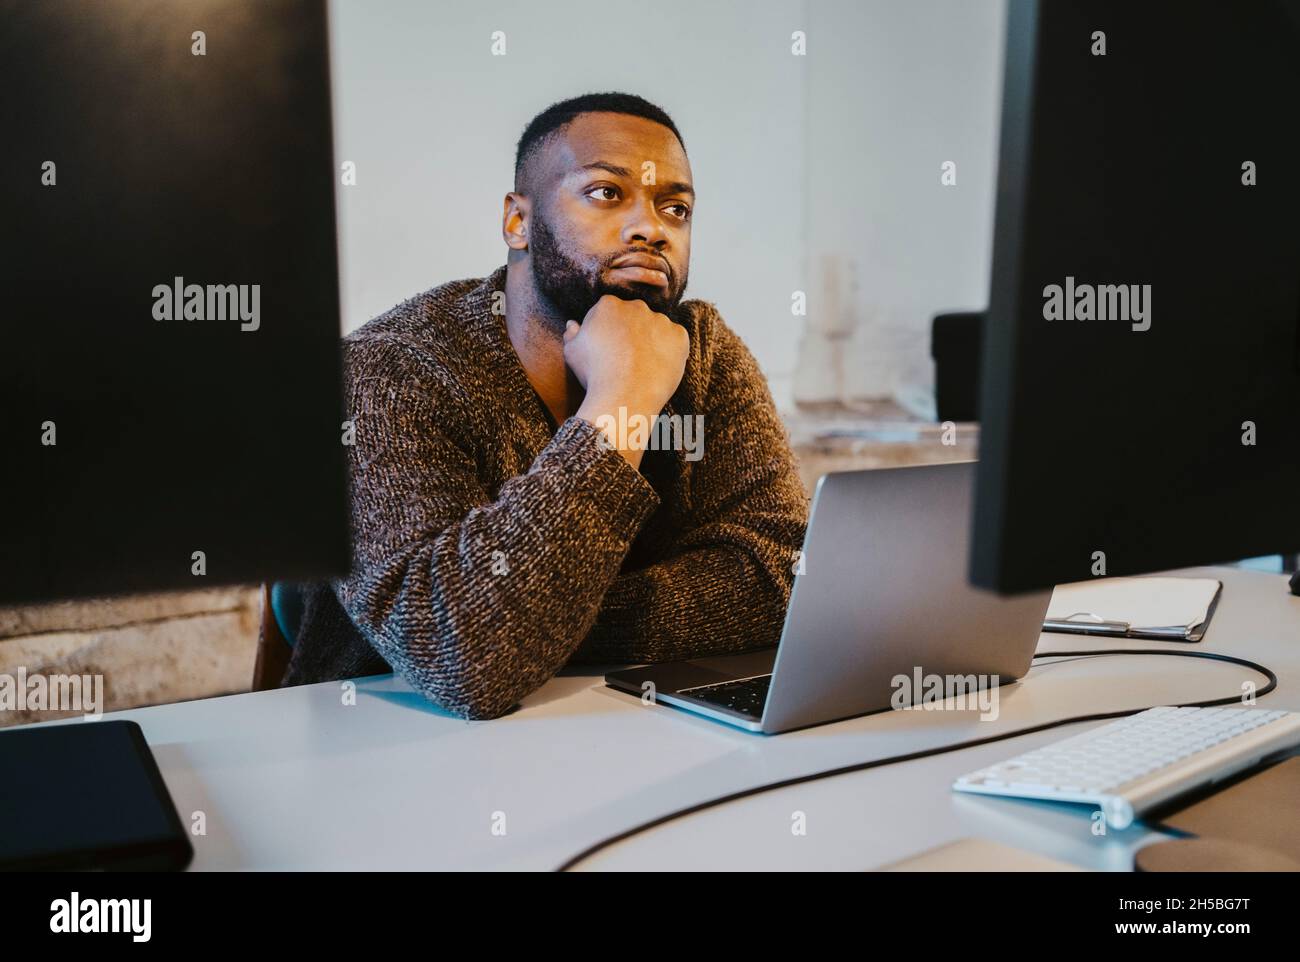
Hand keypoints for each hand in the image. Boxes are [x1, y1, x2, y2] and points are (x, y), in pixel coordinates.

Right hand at [564, 294, 689, 467]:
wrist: (623, 396)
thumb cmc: (594, 374)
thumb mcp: (572, 352)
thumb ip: (572, 334)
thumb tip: (573, 324)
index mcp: (608, 304)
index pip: (609, 312)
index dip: (607, 332)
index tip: (607, 350)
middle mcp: (636, 306)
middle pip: (634, 316)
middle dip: (631, 332)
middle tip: (626, 359)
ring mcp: (660, 320)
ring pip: (656, 327)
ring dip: (652, 340)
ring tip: (643, 366)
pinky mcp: (679, 336)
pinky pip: (676, 339)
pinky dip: (671, 350)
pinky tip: (658, 367)